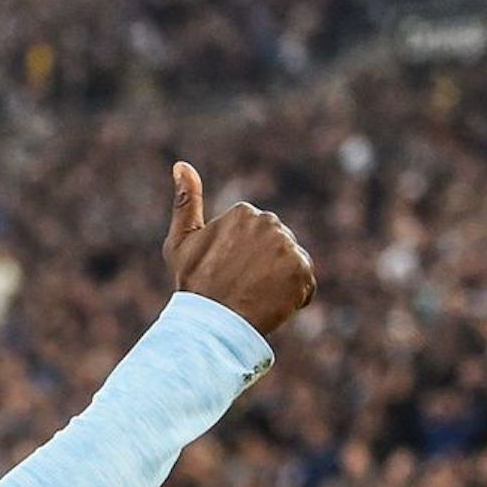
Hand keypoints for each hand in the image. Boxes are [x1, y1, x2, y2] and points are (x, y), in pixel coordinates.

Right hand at [162, 161, 316, 335]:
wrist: (211, 322)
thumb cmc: (192, 283)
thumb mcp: (181, 241)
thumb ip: (187, 201)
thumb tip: (181, 164)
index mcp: (243, 213)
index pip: (254, 233)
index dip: (240, 255)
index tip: (226, 271)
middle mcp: (269, 223)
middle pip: (275, 245)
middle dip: (263, 264)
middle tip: (240, 286)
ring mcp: (288, 247)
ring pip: (290, 263)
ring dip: (277, 280)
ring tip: (254, 296)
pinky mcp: (304, 271)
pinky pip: (305, 284)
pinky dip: (292, 296)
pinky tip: (270, 305)